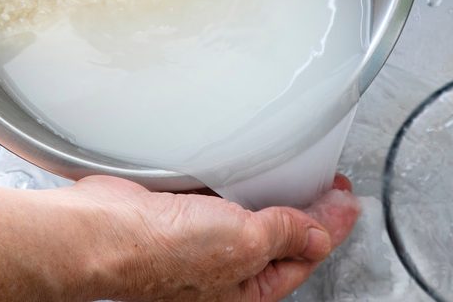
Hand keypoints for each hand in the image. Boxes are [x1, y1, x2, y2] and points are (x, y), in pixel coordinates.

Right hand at [65, 174, 359, 300]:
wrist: (105, 230)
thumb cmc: (163, 253)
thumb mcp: (244, 245)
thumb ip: (284, 236)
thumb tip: (316, 234)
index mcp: (246, 288)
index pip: (302, 255)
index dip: (330, 225)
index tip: (346, 198)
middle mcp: (226, 265)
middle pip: (280, 235)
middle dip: (308, 209)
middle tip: (329, 183)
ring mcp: (204, 235)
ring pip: (251, 211)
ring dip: (275, 192)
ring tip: (299, 171)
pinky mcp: (183, 209)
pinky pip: (223, 193)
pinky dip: (239, 178)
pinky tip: (248, 164)